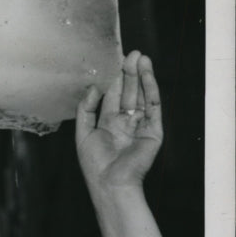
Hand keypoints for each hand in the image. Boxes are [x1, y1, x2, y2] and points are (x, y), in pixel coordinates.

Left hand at [75, 50, 162, 191]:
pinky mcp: (154, 130)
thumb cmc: (95, 164)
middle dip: (130, 73)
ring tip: (141, 58)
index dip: (115, 79)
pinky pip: (153, 106)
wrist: (111, 183)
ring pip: (142, 96)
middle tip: (131, 53)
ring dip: (142, 77)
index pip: (113, 96)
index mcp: (109, 124)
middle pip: (129, 92)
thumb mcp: (83, 133)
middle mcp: (125, 123)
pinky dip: (151, 89)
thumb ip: (86, 109)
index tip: (115, 60)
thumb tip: (93, 87)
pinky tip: (147, 75)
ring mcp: (141, 125)